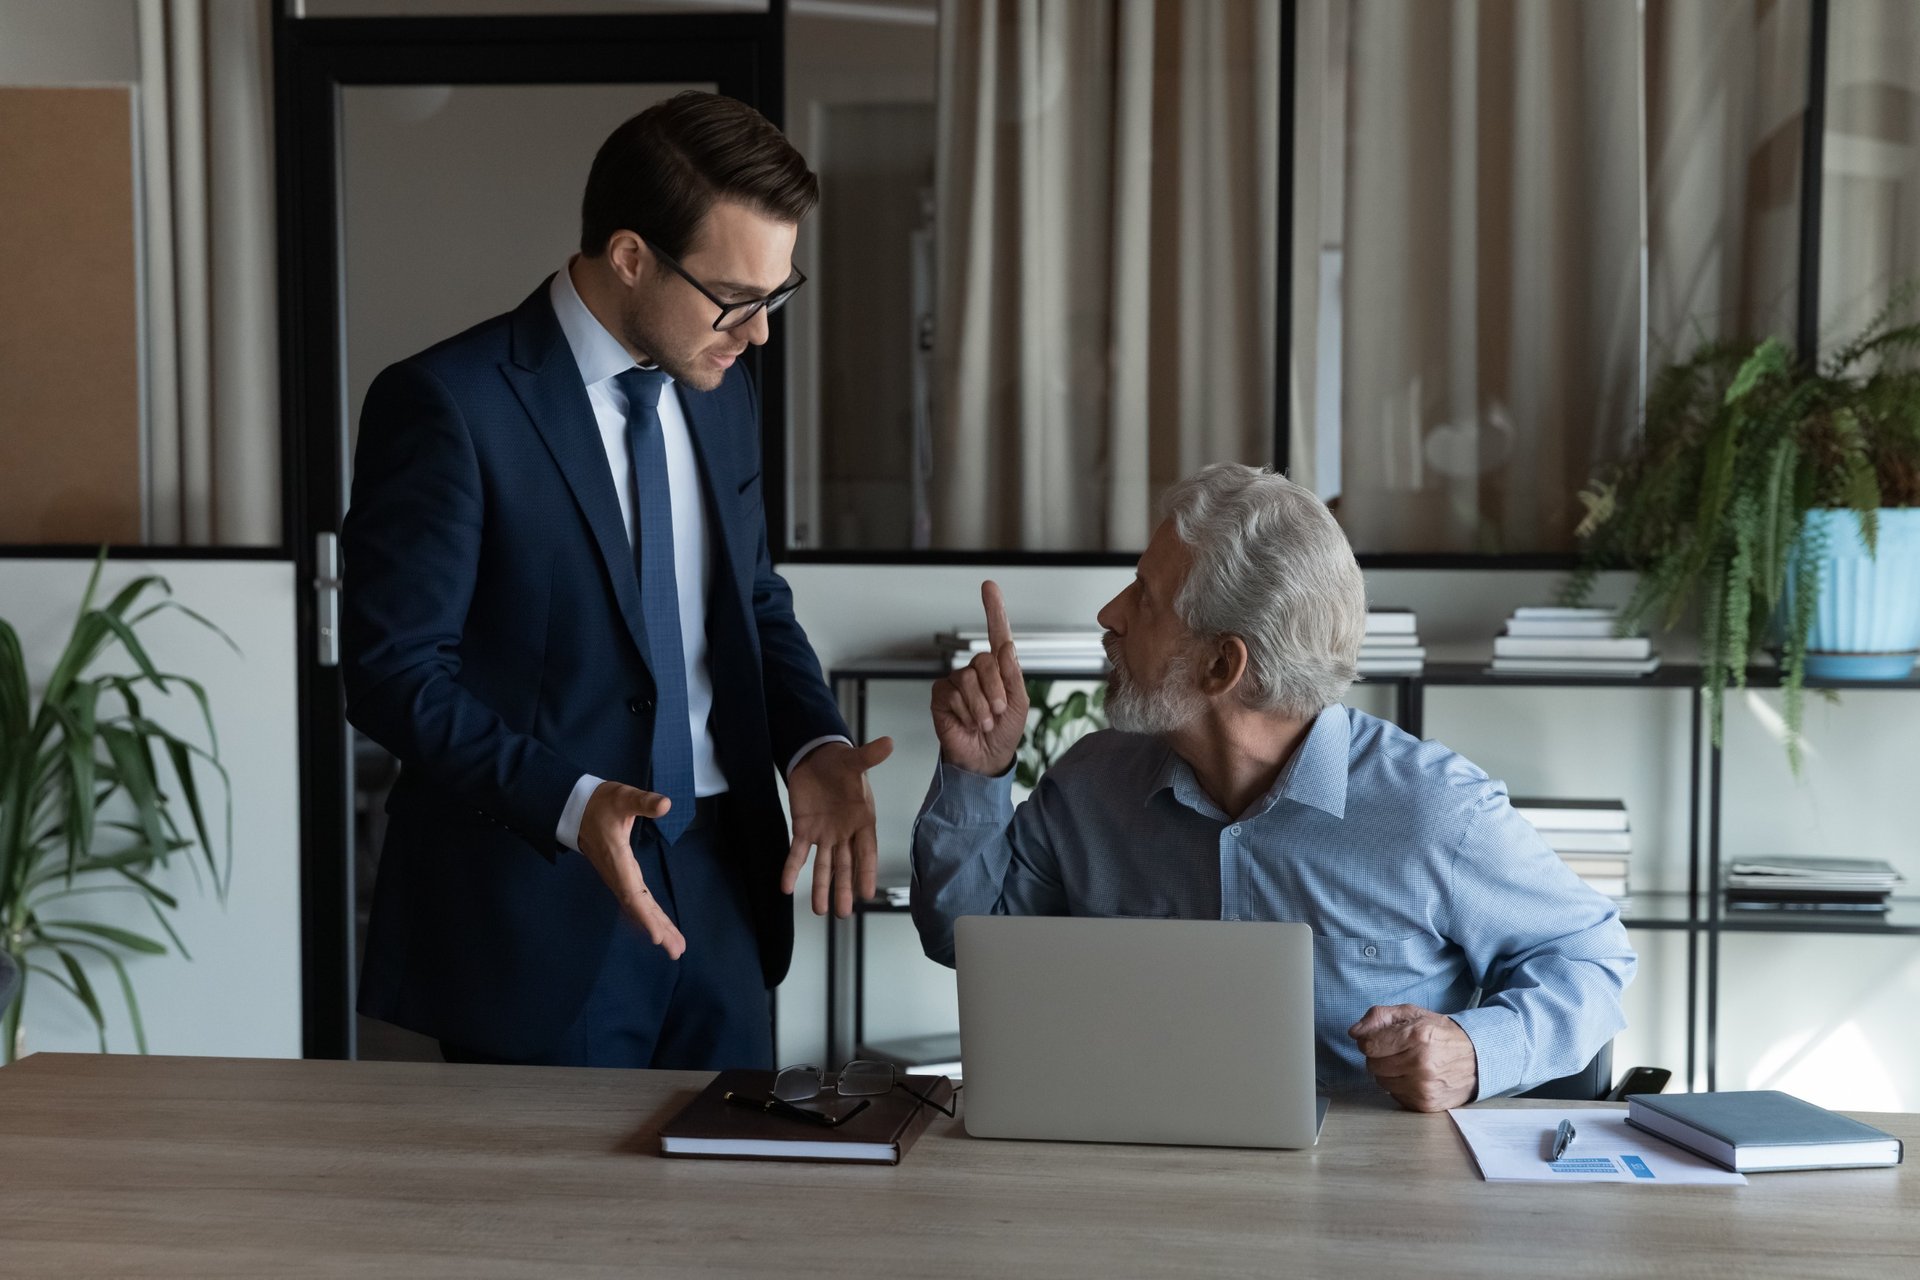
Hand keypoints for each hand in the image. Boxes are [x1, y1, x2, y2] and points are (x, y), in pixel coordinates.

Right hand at [578, 781, 686, 957]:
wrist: (575, 808)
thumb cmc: (599, 803)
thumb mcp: (621, 797)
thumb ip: (642, 801)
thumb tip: (664, 804)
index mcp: (618, 859)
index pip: (632, 894)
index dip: (645, 916)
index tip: (656, 937)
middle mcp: (617, 874)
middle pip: (638, 908)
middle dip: (657, 928)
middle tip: (677, 951)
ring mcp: (618, 876)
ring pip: (638, 906)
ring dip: (656, 925)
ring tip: (675, 946)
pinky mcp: (621, 874)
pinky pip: (636, 900)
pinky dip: (648, 915)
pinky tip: (658, 927)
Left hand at [782, 737, 894, 917]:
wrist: (816, 758)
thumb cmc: (841, 763)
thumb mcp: (854, 760)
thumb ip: (869, 756)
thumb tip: (888, 743)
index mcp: (862, 820)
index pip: (866, 851)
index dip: (866, 871)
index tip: (866, 893)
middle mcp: (844, 833)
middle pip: (846, 866)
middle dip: (843, 889)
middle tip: (842, 913)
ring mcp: (824, 834)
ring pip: (824, 866)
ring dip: (822, 887)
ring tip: (820, 911)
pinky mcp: (803, 830)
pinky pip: (797, 853)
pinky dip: (792, 869)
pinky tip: (787, 887)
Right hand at [931, 581, 1029, 775]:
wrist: (985, 758)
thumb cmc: (1004, 732)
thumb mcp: (1020, 704)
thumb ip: (1013, 675)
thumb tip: (1006, 647)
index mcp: (999, 669)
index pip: (996, 633)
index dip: (993, 609)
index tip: (989, 586)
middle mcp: (977, 671)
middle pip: (985, 660)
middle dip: (996, 689)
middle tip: (999, 711)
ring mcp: (958, 681)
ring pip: (969, 679)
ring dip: (981, 706)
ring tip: (985, 722)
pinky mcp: (941, 695)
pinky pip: (953, 693)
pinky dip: (965, 711)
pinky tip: (967, 722)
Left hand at [1348, 1003, 1479, 1111]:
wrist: (1477, 1058)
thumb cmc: (1441, 1034)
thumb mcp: (1413, 1014)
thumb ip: (1380, 1017)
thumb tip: (1354, 1032)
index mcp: (1417, 1036)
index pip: (1369, 1044)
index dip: (1370, 1040)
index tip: (1381, 1039)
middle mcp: (1420, 1063)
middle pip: (1372, 1064)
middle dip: (1380, 1056)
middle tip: (1398, 1050)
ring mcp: (1423, 1087)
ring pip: (1381, 1081)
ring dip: (1389, 1072)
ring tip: (1408, 1063)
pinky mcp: (1425, 1104)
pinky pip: (1394, 1095)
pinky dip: (1400, 1086)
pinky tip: (1415, 1077)